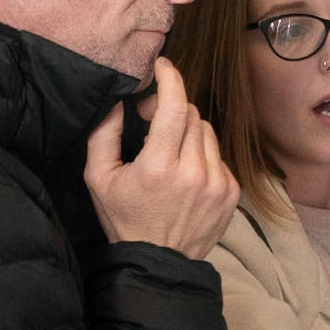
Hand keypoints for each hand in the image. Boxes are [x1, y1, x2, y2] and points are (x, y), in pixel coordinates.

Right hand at [84, 57, 239, 258]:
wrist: (160, 263)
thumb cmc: (125, 219)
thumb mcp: (98, 179)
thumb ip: (103, 135)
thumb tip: (117, 101)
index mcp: (159, 167)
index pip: (175, 107)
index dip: (170, 79)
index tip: (163, 66)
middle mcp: (193, 172)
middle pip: (192, 115)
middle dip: (172, 109)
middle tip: (151, 120)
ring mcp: (217, 182)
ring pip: (208, 132)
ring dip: (189, 131)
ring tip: (169, 151)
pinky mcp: (231, 192)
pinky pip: (219, 155)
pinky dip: (202, 154)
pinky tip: (186, 173)